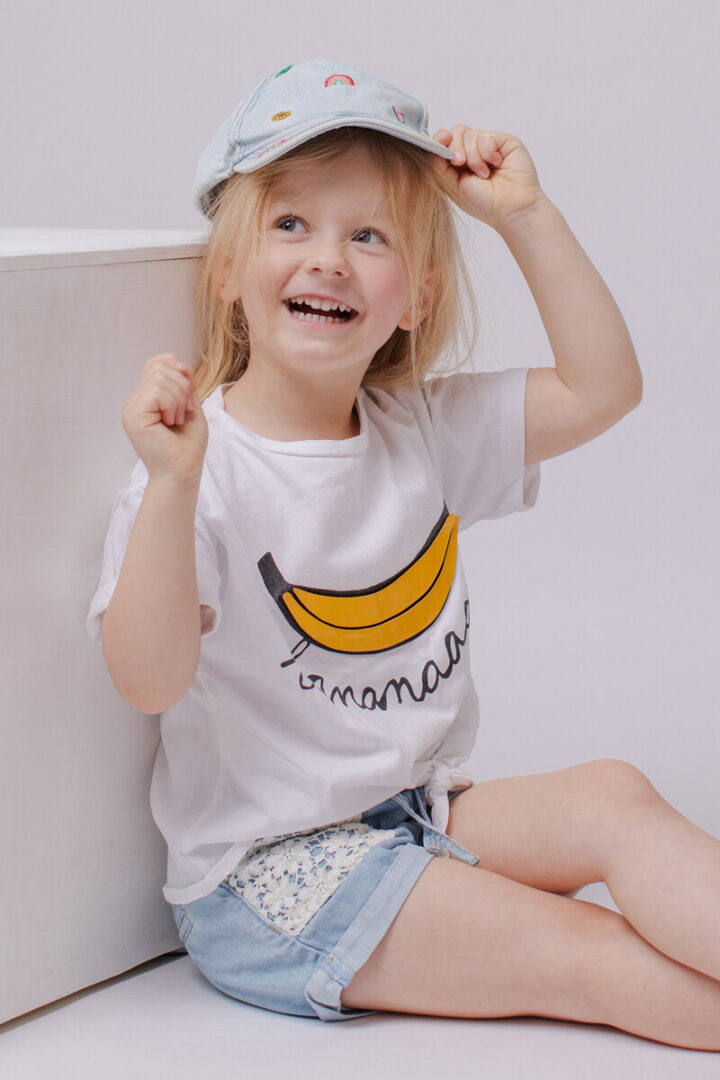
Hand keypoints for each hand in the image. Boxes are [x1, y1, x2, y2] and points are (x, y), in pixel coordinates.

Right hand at [121, 354, 208, 483]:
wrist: (183, 472)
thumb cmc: (188, 445)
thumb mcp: (191, 405)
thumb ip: (184, 383)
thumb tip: (178, 362)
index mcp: (147, 398)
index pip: (158, 362)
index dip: (179, 370)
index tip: (191, 394)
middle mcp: (135, 401)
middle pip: (160, 366)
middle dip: (182, 386)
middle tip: (184, 412)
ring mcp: (132, 408)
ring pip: (160, 377)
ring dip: (179, 398)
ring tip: (177, 420)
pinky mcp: (134, 416)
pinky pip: (157, 391)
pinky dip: (173, 404)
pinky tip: (171, 422)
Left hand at [431, 126, 545, 232]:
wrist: (510, 209)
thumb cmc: (484, 203)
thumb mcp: (453, 185)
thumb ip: (439, 165)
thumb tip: (432, 144)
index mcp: (461, 162)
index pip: (447, 141)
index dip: (441, 138)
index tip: (442, 141)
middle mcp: (475, 151)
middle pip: (457, 132)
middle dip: (455, 148)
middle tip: (462, 164)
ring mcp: (490, 145)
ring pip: (470, 134)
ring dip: (474, 157)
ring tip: (484, 174)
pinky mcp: (504, 141)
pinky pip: (485, 136)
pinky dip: (487, 152)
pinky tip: (496, 165)